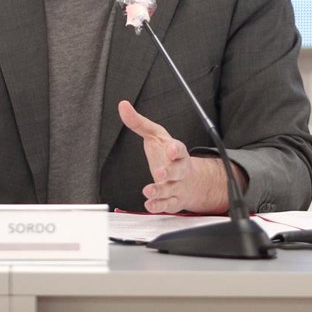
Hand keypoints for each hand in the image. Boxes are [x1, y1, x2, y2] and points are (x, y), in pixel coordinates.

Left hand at [117, 100, 241, 214]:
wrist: (189, 179)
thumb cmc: (169, 155)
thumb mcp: (155, 135)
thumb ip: (139, 122)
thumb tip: (123, 106)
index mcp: (177, 151)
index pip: (179, 149)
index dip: (176, 149)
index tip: (171, 149)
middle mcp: (179, 169)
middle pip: (179, 170)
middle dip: (170, 171)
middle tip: (160, 172)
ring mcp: (177, 185)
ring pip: (172, 189)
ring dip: (161, 190)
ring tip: (148, 190)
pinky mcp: (173, 200)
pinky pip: (168, 205)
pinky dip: (159, 205)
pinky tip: (149, 203)